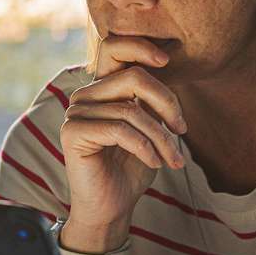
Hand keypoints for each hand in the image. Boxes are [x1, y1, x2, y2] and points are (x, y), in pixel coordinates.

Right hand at [60, 34, 189, 243]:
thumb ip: (154, 100)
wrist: (112, 208)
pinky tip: (154, 163)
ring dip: (161, 137)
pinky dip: (145, 147)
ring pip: (132, 109)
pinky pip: (120, 130)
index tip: (167, 61)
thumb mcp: (151, 128)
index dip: (140, 46)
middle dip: (167, 103)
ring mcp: (76, 113)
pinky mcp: (73, 133)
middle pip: (134, 77)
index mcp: (103, 88)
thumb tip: (168, 71)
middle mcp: (86, 96)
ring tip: (173, 159)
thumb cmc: (133, 169)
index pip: (114, 47)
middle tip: (182, 130)